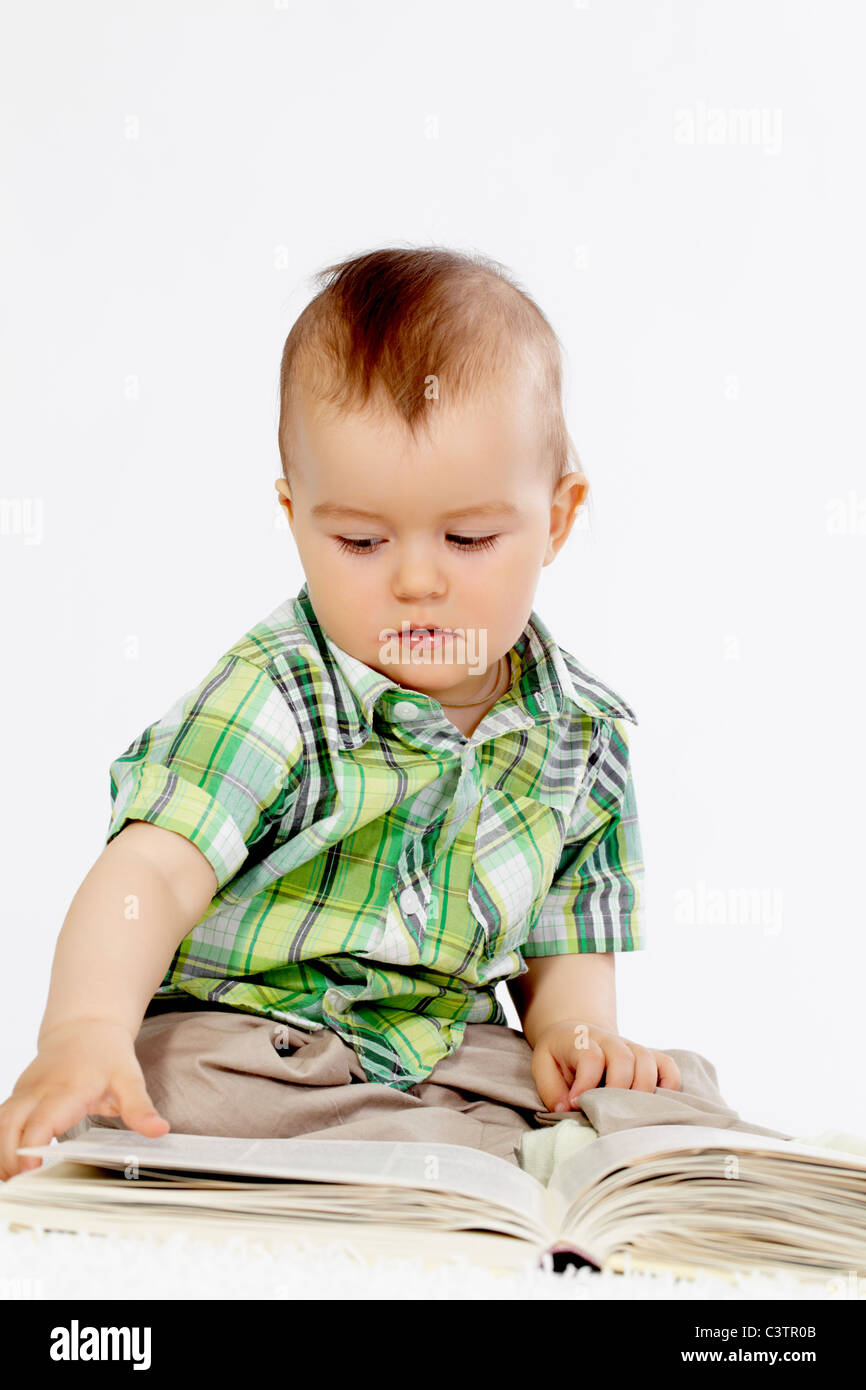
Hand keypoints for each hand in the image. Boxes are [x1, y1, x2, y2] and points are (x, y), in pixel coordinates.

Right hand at [0, 1020, 169, 1180]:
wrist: (85, 1027)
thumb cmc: (107, 1055)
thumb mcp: (129, 1078)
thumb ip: (140, 1107)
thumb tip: (159, 1130)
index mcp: (67, 1089)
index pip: (41, 1122)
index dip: (31, 1148)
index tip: (30, 1172)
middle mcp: (39, 1090)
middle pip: (9, 1126)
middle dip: (8, 1158)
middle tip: (19, 1187)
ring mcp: (24, 1092)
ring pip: (0, 1123)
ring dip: (1, 1153)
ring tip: (11, 1183)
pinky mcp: (18, 1096)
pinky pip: (0, 1121)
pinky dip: (1, 1144)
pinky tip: (8, 1167)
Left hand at [531, 1018, 681, 1112]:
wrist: (576, 1035)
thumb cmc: (559, 1056)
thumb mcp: (542, 1066)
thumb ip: (551, 1090)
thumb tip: (567, 1111)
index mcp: (581, 1041)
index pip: (591, 1058)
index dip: (586, 1084)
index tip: (576, 1104)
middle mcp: (610, 1041)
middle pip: (624, 1059)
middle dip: (617, 1090)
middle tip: (606, 1113)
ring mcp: (632, 1048)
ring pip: (647, 1062)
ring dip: (642, 1090)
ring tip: (629, 1113)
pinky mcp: (649, 1058)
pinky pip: (668, 1067)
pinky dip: (669, 1085)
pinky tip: (656, 1103)